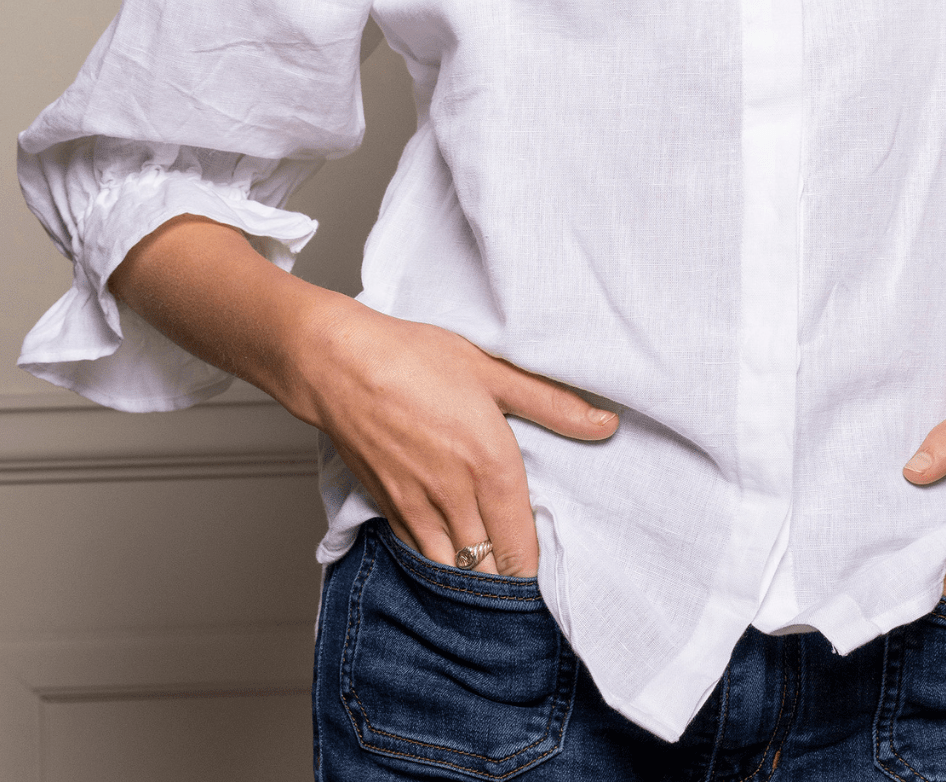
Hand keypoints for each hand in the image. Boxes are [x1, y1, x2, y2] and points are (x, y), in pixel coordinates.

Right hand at [289, 292, 617, 576]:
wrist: (340, 364)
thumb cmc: (415, 359)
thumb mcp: (493, 370)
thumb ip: (551, 404)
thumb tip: (605, 424)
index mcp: (490, 465)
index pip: (520, 549)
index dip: (536, 574)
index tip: (550, 582)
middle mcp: (456, 496)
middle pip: (488, 569)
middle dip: (508, 582)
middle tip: (526, 586)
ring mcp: (417, 507)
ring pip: (452, 569)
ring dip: (472, 577)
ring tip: (491, 578)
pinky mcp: (388, 508)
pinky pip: (419, 554)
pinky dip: (438, 562)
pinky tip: (450, 555)